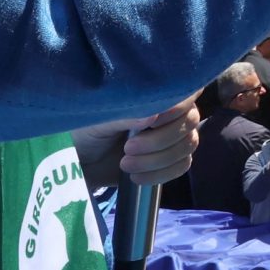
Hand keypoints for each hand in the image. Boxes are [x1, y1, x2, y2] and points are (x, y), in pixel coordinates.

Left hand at [72, 92, 201, 191]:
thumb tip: (154, 117)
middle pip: (190, 121)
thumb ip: (126, 114)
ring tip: (125, 164)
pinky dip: (160, 174)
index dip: (176, 107)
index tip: (151, 122)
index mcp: (155, 93)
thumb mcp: (101, 119)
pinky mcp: (171, 159)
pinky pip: (182, 166)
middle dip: (159, 140)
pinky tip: (135, 177)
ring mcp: (174, 136)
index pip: (186, 92)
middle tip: (127, 148)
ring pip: (188, 145)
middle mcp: (171, 111)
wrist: (80, 163)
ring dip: (157, 159)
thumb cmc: (87, 131)